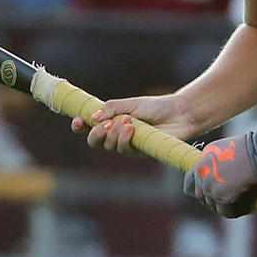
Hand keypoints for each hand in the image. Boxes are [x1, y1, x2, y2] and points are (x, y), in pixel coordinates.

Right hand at [76, 95, 192, 150]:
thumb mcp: (131, 103)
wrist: (179, 114)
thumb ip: (111, 108)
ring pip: (109, 146)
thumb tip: (93, 117)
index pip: (89, 127)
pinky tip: (131, 129)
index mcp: (111, 121)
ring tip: (127, 121)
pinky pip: (124, 150)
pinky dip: (124, 139)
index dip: (80, 126)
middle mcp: (116, 135)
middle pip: (94, 141)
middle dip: (96, 133)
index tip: (77, 120)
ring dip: (114, 134)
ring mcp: (127, 145)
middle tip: (106, 124)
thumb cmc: (156, 107)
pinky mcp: (138, 153)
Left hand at [181, 127, 256, 218]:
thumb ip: (212, 162)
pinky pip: (229, 213)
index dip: (203, 188)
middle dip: (215, 199)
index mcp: (201, 166)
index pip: (192, 183)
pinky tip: (249, 206)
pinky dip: (239, 211)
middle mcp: (204, 179)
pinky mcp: (226, 200)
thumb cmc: (247, 148)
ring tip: (242, 201)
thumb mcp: (220, 149)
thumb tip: (213, 173)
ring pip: (216, 206)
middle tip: (230, 198)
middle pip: (203, 197)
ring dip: (227, 206)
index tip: (212, 191)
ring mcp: (214, 191)